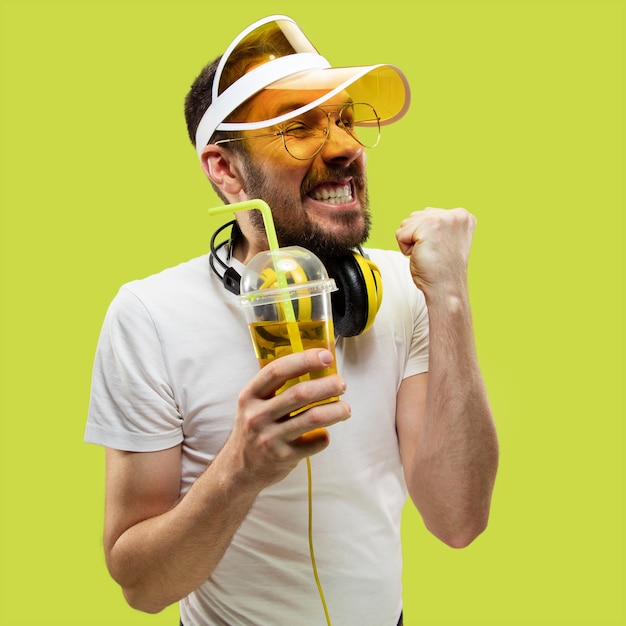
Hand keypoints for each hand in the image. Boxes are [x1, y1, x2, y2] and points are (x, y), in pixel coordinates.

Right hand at [222, 349, 349, 489]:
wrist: (239, 469)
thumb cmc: (254, 429)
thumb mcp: (254, 404)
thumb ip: (277, 386)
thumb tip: (316, 365)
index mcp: (249, 395)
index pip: (278, 370)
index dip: (304, 360)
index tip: (326, 356)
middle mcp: (257, 415)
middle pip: (301, 393)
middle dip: (328, 385)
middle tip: (341, 384)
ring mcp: (270, 437)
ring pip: (313, 417)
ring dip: (336, 410)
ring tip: (345, 408)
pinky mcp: (283, 457)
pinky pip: (316, 442)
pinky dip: (325, 436)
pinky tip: (324, 433)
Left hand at [395, 207, 476, 296]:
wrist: (446, 289)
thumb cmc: (442, 270)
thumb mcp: (445, 239)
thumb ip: (438, 225)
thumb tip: (420, 215)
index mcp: (463, 216)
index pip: (427, 215)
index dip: (426, 236)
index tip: (439, 249)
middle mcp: (456, 214)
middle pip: (415, 217)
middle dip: (417, 237)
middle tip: (433, 253)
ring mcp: (443, 218)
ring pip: (406, 224)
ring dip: (411, 242)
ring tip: (428, 254)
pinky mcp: (428, 227)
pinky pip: (400, 234)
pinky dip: (405, 249)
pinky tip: (421, 256)